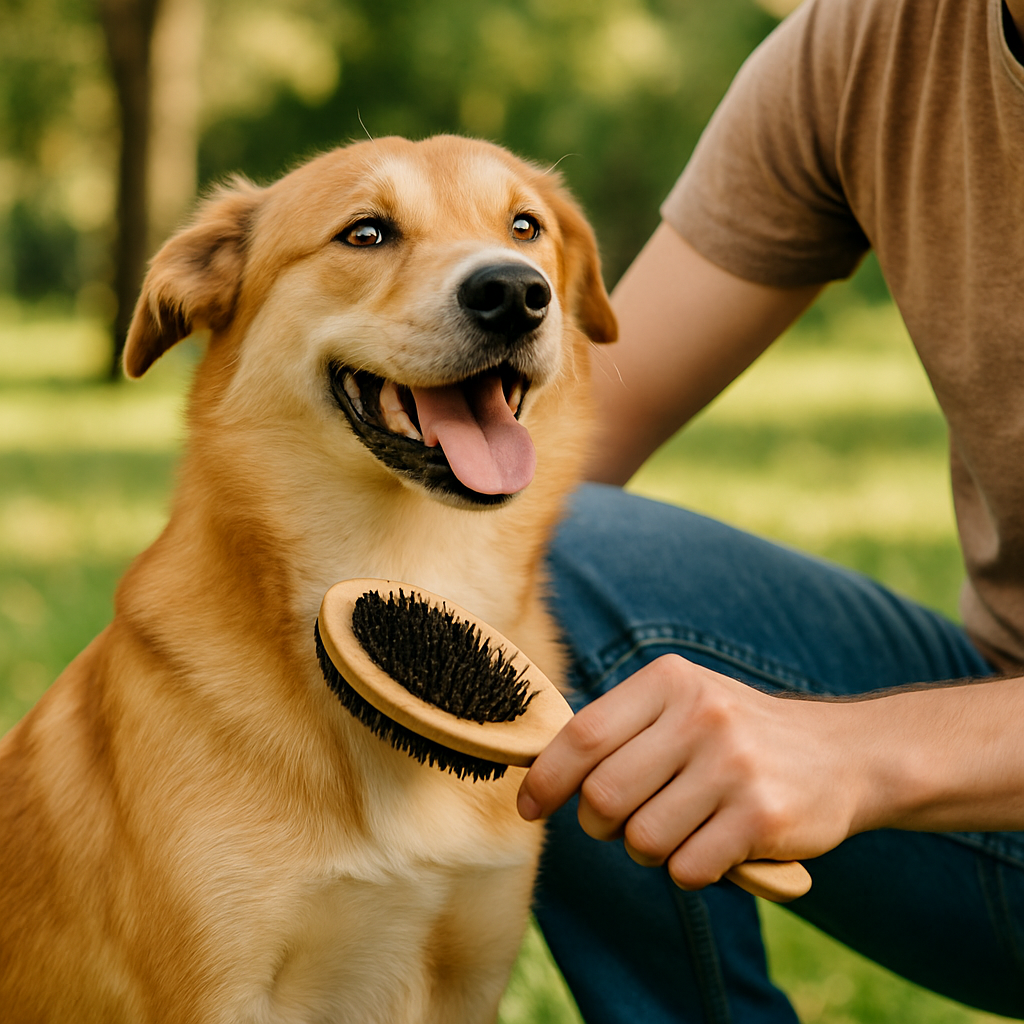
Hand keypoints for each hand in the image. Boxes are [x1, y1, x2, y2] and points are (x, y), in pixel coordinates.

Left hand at [517, 655, 868, 889]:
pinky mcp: (763, 816)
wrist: (840, 754)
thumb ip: (620, 728)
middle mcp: (702, 716)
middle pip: (604, 796)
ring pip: (643, 840)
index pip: (583, 735)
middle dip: (599, 824)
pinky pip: (687, 869)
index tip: (530, 805)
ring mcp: (735, 766)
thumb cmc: (736, 734)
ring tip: (677, 829)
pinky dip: (689, 869)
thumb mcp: (682, 704)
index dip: (546, 778)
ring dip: (647, 850)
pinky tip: (714, 845)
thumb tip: (540, 767)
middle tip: (620, 824)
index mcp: (671, 681)